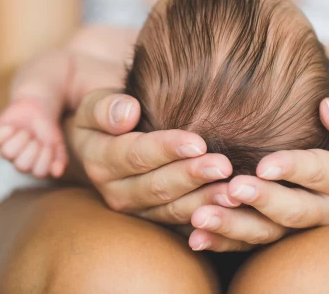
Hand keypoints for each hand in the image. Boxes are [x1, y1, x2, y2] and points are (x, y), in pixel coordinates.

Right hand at [68, 89, 233, 223]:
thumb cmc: (109, 113)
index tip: (198, 143)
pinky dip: (209, 218)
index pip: (137, 155)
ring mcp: (138, 210)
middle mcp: (117, 192)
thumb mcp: (95, 104)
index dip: (167, 149)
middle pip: (158, 187)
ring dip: (205, 202)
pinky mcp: (158, 220)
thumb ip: (105, 107)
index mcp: (100, 161)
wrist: (109, 138)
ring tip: (233, 192)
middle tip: (224, 166)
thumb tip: (127, 114)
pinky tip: (232, 209)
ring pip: (173, 210)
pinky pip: (184, 224)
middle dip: (192, 177)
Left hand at [184, 97, 328, 251]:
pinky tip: (196, 236)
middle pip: (295, 211)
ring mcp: (297, 225)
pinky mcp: (273, 233)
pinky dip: (220, 241)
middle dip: (263, 201)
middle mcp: (325, 208)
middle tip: (234, 188)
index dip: (295, 169)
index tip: (264, 165)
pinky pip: (247, 244)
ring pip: (268, 233)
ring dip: (234, 226)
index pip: (322, 174)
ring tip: (202, 216)